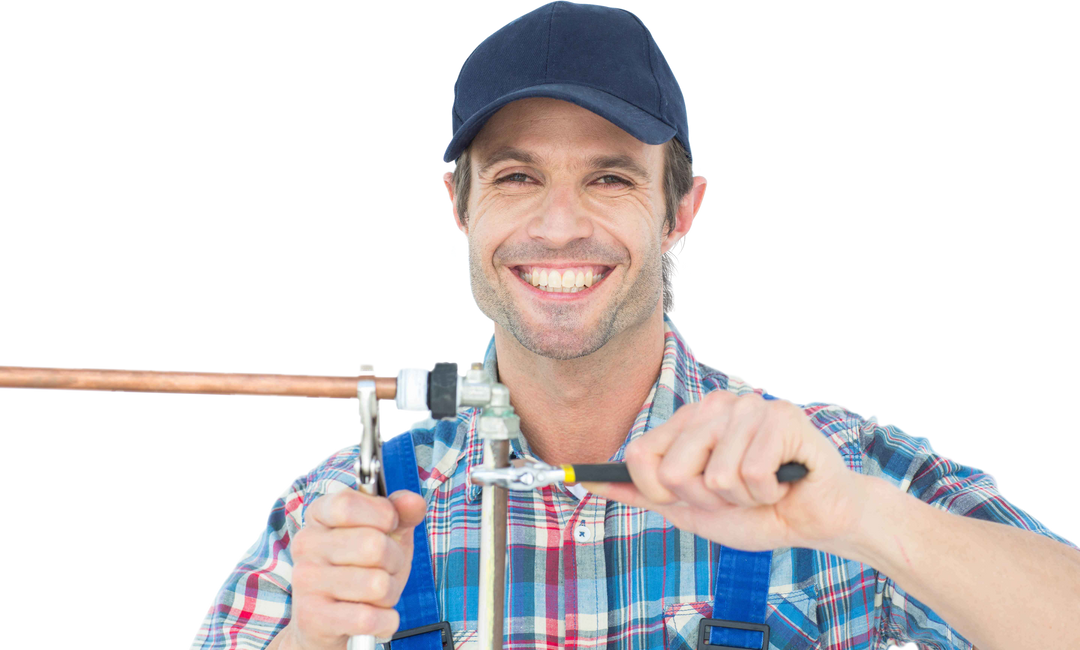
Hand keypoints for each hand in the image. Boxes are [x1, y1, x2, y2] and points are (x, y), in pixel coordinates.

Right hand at [288, 488, 426, 649]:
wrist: (327, 619)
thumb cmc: (360, 566)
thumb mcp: (386, 533)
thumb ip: (402, 512)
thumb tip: (414, 502)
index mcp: (319, 513)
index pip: (348, 504)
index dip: (382, 514)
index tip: (391, 523)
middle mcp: (306, 544)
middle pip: (373, 545)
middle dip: (395, 560)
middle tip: (386, 566)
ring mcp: (306, 581)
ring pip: (376, 584)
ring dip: (390, 592)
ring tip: (376, 593)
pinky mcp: (312, 617)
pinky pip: (368, 618)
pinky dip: (386, 620)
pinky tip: (375, 616)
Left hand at [580, 391, 868, 552]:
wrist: (815, 520)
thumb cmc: (755, 511)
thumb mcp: (687, 508)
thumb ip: (640, 492)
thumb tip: (584, 481)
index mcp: (690, 420)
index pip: (639, 453)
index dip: (657, 490)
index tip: (688, 497)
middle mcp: (716, 407)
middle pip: (673, 470)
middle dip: (704, 500)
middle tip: (735, 495)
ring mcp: (749, 408)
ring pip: (715, 476)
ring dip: (741, 500)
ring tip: (762, 489)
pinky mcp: (782, 418)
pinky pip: (751, 475)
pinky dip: (767, 495)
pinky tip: (782, 483)